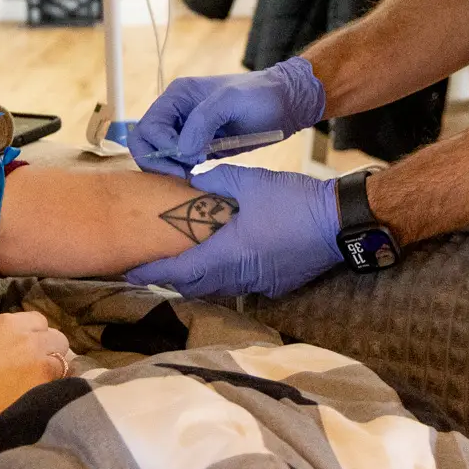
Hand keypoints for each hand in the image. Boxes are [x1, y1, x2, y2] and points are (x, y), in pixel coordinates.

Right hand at [0, 311, 70, 468]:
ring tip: (36, 391)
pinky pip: (63, 384)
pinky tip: (38, 404)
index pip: (38, 322)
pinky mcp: (45, 386)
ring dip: (54, 373)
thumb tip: (15, 353)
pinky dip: (55, 392)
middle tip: (35, 373)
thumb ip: (1, 343)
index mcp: (5, 323)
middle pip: (57, 338)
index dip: (35, 339)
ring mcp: (40, 360)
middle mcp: (27, 336)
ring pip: (64, 361)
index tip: (27, 355)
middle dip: (49, 352)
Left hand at [124, 165, 340, 298]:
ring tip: (182, 261)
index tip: (130, 271)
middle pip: (195, 285)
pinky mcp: (275, 283)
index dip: (152, 272)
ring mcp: (259, 283)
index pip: (180, 271)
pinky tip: (223, 258)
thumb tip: (188, 181)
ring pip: (217, 287)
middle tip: (153, 264)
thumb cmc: (292, 200)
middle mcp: (240, 275)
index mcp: (228, 252)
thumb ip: (213, 182)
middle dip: (172, 277)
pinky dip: (223, 276)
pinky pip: (239, 285)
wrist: (338, 222)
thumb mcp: (248, 181)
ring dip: (198, 278)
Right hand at [130, 57, 324, 177]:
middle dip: (157, 161)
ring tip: (190, 178)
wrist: (286, 103)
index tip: (188, 158)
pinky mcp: (199, 146)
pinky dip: (181, 173)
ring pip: (158, 155)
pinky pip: (178, 163)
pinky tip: (196, 179)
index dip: (162, 147)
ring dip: (168, 169)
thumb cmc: (261, 95)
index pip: (148, 127)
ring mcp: (187, 131)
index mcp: (177, 96)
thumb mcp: (232, 100)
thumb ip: (203, 121)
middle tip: (181, 175)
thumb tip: (181, 150)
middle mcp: (176, 113)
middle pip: (145, 142)